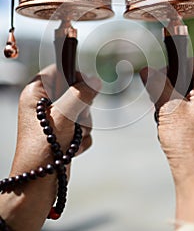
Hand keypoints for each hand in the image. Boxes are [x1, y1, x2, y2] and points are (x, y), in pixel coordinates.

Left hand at [0, 64, 100, 230]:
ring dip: (82, 126)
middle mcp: (45, 103)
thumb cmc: (42, 148)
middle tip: (72, 119)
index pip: (59, 69)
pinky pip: (84, 127)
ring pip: (84, 110)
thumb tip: (96, 81)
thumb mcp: (63, 116)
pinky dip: (81, 138)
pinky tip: (70, 148)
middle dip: (81, 109)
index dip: (74, 75)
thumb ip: (80, 94)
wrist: (39, 184)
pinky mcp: (65, 132)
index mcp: (37, 93)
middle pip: (76, 91)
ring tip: (68, 138)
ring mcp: (56, 118)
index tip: (85, 85)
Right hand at [140, 57, 193, 230]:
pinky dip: (172, 113)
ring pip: (181, 93)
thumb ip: (157, 85)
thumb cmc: (189, 144)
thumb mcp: (168, 109)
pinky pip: (183, 108)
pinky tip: (169, 128)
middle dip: (168, 87)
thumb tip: (145, 69)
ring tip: (166, 120)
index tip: (156, 74)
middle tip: (160, 102)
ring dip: (168, 102)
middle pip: (186, 77)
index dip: (173, 65)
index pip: (192, 61)